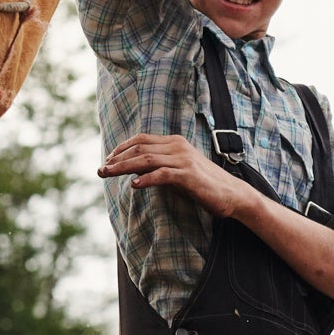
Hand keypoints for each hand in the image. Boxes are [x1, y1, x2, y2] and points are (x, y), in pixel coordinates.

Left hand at [99, 134, 248, 218]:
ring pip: (146, 160)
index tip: (108, 160)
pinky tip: (134, 186)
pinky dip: (146, 179)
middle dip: (116, 159)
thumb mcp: (178, 171)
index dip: (121, 148)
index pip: (141, 140)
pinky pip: (162, 174)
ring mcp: (183, 160)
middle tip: (101, 170)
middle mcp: (177, 147)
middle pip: (139, 149)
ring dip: (123, 167)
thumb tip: (135, 172)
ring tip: (107, 174)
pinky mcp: (188, 176)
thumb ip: (160, 167)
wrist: (233, 194)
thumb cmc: (203, 185)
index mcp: (174, 142)